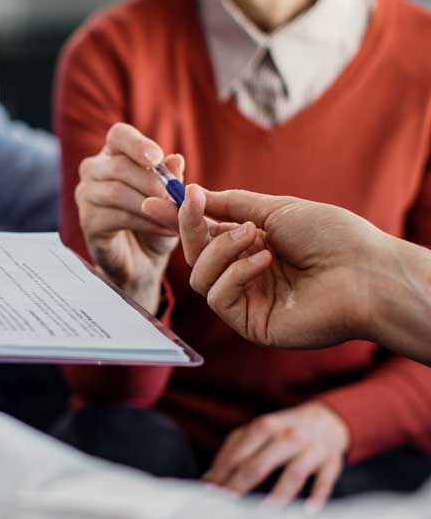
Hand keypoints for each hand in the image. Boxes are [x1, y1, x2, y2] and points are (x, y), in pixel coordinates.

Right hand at [75, 123, 183, 312]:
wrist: (143, 262)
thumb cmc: (155, 222)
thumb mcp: (170, 199)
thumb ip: (172, 179)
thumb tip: (175, 160)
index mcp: (114, 155)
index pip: (119, 135)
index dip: (137, 144)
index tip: (157, 157)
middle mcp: (94, 171)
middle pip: (118, 165)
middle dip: (152, 182)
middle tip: (178, 198)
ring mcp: (86, 196)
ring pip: (116, 192)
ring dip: (151, 205)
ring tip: (176, 217)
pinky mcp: (88, 222)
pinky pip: (116, 217)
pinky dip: (146, 223)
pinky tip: (165, 229)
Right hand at [144, 185, 384, 348]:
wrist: (365, 270)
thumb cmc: (330, 236)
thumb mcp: (274, 208)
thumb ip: (230, 205)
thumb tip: (192, 194)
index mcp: (251, 247)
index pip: (204, 235)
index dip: (179, 219)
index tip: (154, 200)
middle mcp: (245, 274)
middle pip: (194, 256)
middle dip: (189, 228)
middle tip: (192, 205)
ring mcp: (246, 300)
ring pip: (200, 277)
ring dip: (220, 250)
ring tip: (254, 236)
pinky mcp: (250, 323)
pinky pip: (218, 297)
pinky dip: (235, 274)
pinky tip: (263, 261)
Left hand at [204, 402, 349, 506]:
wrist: (326, 420)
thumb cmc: (283, 430)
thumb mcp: (258, 431)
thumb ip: (234, 450)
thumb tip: (209, 478)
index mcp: (265, 426)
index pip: (239, 453)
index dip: (222, 473)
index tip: (209, 492)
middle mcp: (288, 435)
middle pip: (260, 463)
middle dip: (240, 485)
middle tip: (227, 505)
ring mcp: (311, 448)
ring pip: (294, 473)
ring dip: (279, 494)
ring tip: (264, 514)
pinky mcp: (331, 461)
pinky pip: (325, 480)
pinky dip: (317, 495)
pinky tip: (308, 512)